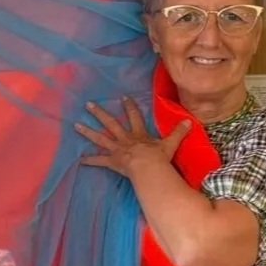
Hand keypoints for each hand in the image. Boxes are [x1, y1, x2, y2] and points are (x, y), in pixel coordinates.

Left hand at [75, 97, 189, 178]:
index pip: (134, 116)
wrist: (149, 168)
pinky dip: (90, 160)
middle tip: (88, 104)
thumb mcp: (171, 144)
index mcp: (139, 134)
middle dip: (100, 113)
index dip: (129, 106)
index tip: (123, 97)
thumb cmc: (159, 157)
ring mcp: (117, 149)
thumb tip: (189, 121)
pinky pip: (99, 161)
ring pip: (100, 138)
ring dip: (88, 132)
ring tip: (76, 125)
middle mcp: (125, 139)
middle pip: (111, 123)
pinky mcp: (112, 161)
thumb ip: (179, 132)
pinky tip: (80, 160)